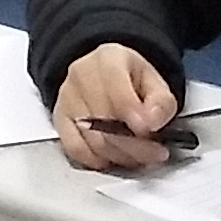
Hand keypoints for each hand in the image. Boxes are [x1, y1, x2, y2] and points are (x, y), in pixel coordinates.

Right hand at [51, 45, 184, 171]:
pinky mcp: (60, 121)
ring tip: (140, 156)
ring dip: (121, 155)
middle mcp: (81, 76)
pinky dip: (99, 159)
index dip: (135, 117)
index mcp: (108, 60)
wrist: (103, 76)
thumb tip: (153, 121)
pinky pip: (76, 149)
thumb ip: (161, 102)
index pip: (118, 94)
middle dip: (134, 144)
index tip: (150, 131)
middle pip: (105, 121)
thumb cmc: (129, 78)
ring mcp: (67, 99)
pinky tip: (114, 157)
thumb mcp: (154, 81)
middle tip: (155, 153)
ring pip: (93, 139)